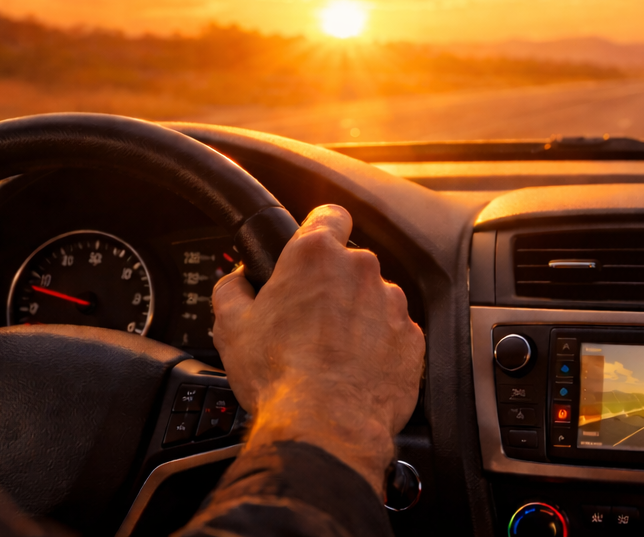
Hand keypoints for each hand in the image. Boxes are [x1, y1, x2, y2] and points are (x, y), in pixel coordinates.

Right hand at [212, 205, 423, 497]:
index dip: (319, 230)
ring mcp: (392, 303)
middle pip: (350, 264)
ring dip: (357, 318)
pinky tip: (354, 371)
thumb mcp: (232, 326)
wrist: (325, 427)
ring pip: (374, 299)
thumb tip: (238, 281)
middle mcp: (361, 270)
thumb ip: (233, 288)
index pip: (329, 215)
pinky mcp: (411, 338)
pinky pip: (393, 333)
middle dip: (333, 286)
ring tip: (331, 354)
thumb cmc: (279, 376)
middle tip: (308, 320)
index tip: (312, 250)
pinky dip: (378, 347)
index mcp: (316, 256)